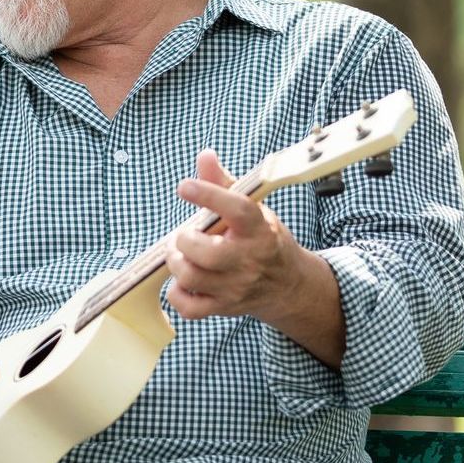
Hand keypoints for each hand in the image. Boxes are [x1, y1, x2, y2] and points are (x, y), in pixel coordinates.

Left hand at [167, 149, 321, 323]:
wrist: (288, 285)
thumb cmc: (262, 240)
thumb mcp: (253, 210)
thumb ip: (224, 184)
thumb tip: (204, 155)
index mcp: (259, 230)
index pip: (237, 209)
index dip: (208, 195)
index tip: (185, 187)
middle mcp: (249, 260)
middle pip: (205, 252)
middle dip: (183, 239)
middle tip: (184, 235)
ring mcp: (236, 287)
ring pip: (191, 276)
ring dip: (176, 262)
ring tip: (180, 254)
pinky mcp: (224, 308)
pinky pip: (189, 307)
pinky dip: (176, 293)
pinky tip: (183, 280)